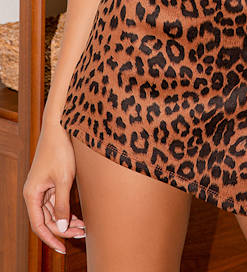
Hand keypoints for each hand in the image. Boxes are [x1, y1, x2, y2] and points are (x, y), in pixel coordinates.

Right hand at [22, 119, 85, 254]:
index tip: (63, 249)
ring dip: (67, 220)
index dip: (51, 239)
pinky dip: (67, 209)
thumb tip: (62, 229)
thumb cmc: (60, 151)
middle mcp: (34, 193)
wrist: (60, 127)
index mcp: (32, 194)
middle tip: (83, 233)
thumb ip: (62, 205)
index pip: (39, 225)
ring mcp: (42, 187)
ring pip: (53, 211)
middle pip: (47, 220)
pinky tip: (80, 216)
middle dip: (64, 229)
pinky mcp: (50, 181)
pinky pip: (56, 202)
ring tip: (84, 227)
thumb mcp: (64, 180)